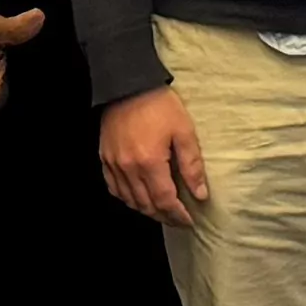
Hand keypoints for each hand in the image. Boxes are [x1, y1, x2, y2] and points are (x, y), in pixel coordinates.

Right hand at [95, 88, 210, 227]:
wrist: (128, 84)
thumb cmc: (159, 104)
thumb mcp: (184, 131)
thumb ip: (192, 165)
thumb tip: (200, 193)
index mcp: (150, 162)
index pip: (165, 201)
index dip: (178, 215)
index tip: (189, 221)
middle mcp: (129, 168)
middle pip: (147, 205)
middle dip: (164, 216)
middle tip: (178, 219)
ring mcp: (114, 164)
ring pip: (130, 200)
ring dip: (147, 209)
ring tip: (162, 210)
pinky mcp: (105, 158)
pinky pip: (114, 188)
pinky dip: (127, 198)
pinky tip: (138, 197)